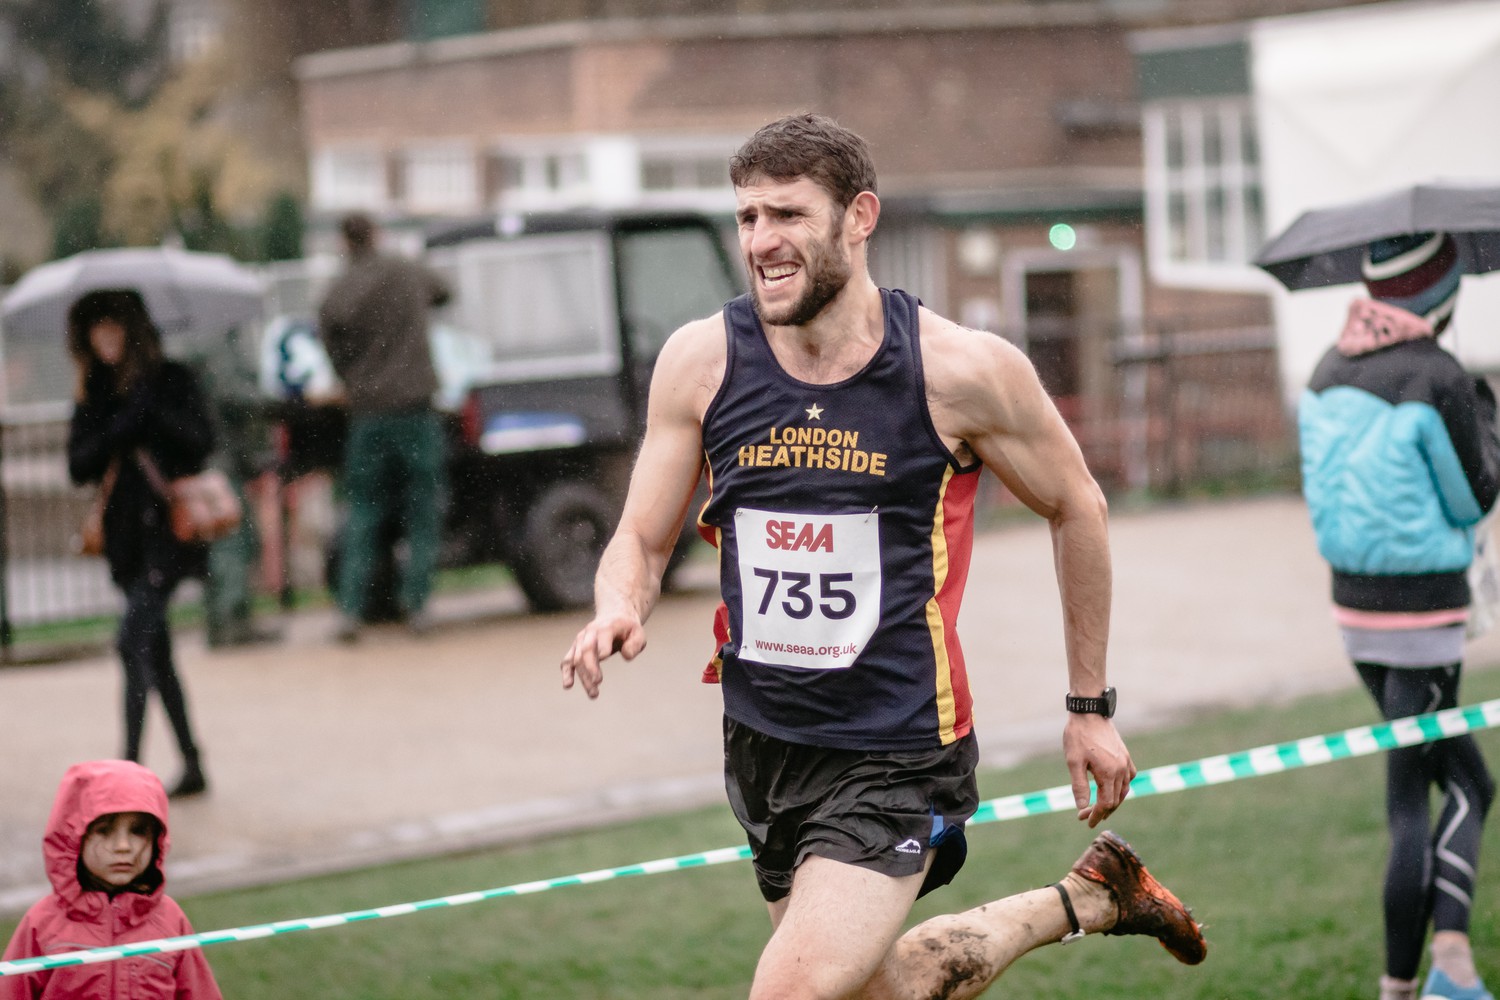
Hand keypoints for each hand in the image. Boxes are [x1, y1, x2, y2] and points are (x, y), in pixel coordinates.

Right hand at [560, 612, 646, 698]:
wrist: (614, 616)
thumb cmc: (628, 629)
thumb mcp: (639, 634)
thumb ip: (635, 644)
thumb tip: (626, 656)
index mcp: (606, 626)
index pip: (600, 639)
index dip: (600, 652)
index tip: (601, 669)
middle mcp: (590, 632)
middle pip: (586, 650)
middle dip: (590, 668)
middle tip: (598, 683)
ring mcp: (581, 640)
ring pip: (577, 658)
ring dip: (583, 677)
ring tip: (594, 694)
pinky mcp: (576, 648)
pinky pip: (567, 660)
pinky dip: (567, 672)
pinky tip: (568, 685)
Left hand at [1063, 713, 1135, 827]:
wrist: (1089, 712)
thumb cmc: (1078, 736)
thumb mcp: (1073, 762)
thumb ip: (1079, 786)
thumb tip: (1082, 807)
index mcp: (1108, 773)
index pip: (1106, 803)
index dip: (1095, 814)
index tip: (1085, 821)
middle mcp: (1121, 769)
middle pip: (1115, 799)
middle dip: (1101, 810)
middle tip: (1085, 815)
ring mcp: (1125, 762)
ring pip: (1124, 790)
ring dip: (1113, 801)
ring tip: (1099, 807)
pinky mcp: (1125, 755)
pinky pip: (1129, 777)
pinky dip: (1122, 787)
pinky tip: (1113, 788)